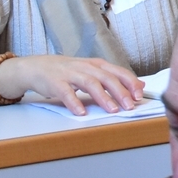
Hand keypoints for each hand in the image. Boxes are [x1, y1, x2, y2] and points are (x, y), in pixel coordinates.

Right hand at [0, 55, 143, 114]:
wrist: (37, 67)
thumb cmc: (68, 72)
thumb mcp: (91, 71)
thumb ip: (112, 78)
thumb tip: (138, 86)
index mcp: (96, 65)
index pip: (117, 71)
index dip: (130, 82)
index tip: (140, 95)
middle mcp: (85, 67)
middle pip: (106, 77)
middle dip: (120, 92)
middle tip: (129, 105)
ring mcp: (70, 74)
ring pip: (89, 83)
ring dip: (102, 97)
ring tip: (112, 110)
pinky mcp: (55, 82)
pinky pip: (66, 92)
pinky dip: (74, 102)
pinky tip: (81, 112)